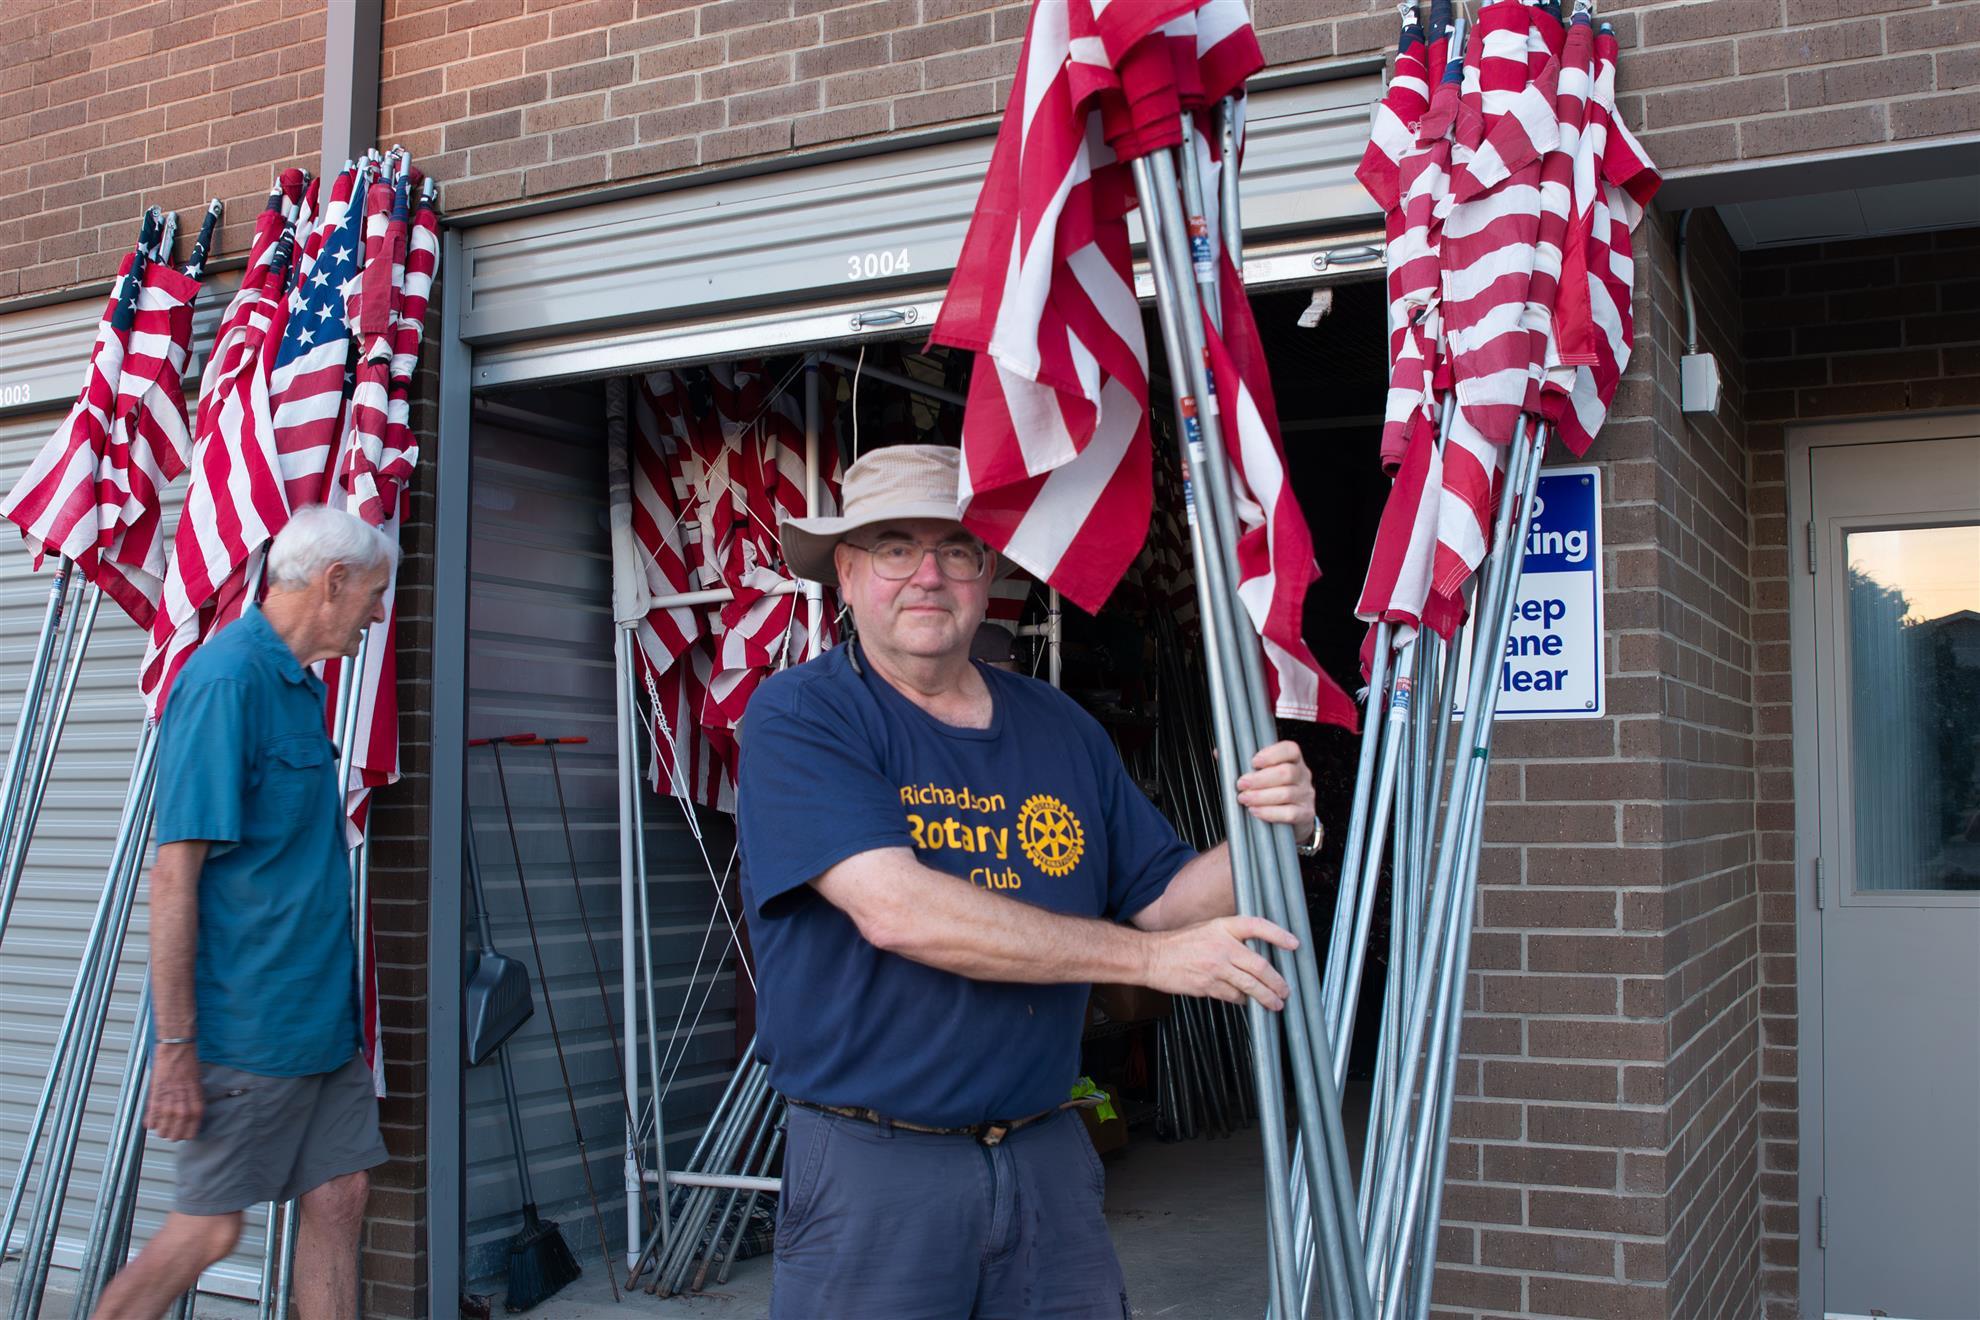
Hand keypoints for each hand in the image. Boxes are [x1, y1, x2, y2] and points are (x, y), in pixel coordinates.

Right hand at [146, 1043, 203, 1141]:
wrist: (177, 1052)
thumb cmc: (188, 1067)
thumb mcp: (197, 1088)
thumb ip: (192, 1104)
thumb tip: (187, 1117)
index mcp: (196, 1105)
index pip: (191, 1132)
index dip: (185, 1135)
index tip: (182, 1134)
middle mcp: (183, 1108)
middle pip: (176, 1135)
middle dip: (172, 1135)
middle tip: (170, 1131)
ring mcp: (168, 1106)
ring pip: (162, 1131)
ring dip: (161, 1131)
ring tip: (160, 1126)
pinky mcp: (155, 1100)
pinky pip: (151, 1121)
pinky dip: (150, 1122)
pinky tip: (152, 1120)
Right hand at [1144, 916, 1297, 1010]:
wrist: (1152, 957)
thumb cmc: (1179, 943)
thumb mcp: (1206, 929)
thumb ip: (1230, 937)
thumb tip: (1255, 950)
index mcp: (1222, 927)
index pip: (1257, 926)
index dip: (1278, 934)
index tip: (1294, 944)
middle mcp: (1222, 946)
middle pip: (1259, 966)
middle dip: (1277, 981)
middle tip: (1285, 990)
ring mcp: (1216, 968)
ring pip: (1250, 986)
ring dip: (1266, 997)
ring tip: (1276, 1003)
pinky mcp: (1208, 986)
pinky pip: (1234, 996)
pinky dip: (1244, 1000)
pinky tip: (1248, 1001)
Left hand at [1236, 740, 1318, 844]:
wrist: (1290, 821)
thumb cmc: (1271, 792)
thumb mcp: (1260, 775)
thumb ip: (1241, 763)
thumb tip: (1219, 752)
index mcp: (1293, 761)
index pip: (1290, 750)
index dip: (1272, 754)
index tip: (1253, 761)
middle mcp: (1303, 776)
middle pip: (1286, 772)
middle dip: (1260, 779)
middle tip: (1241, 784)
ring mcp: (1306, 796)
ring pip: (1286, 793)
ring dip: (1261, 796)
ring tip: (1244, 799)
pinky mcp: (1305, 814)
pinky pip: (1289, 813)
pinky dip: (1269, 812)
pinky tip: (1255, 811)